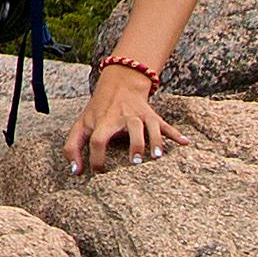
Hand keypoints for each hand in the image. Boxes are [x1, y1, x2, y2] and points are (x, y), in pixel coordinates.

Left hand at [64, 67, 178, 172]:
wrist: (118, 84)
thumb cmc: (97, 111)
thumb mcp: (81, 124)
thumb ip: (72, 147)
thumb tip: (75, 172)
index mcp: (103, 121)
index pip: (98, 139)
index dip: (97, 157)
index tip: (100, 173)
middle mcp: (123, 117)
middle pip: (131, 127)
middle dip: (135, 144)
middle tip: (135, 162)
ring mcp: (140, 115)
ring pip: (151, 125)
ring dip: (156, 140)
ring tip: (157, 156)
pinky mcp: (152, 116)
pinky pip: (166, 125)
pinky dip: (176, 134)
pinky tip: (185, 143)